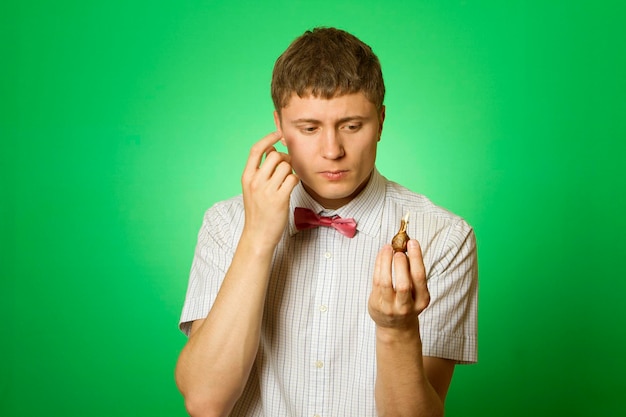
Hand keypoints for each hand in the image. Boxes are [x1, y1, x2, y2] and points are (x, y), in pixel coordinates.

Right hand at [241, 132, 298, 247]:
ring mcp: (267, 190)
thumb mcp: (252, 189)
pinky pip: (293, 179)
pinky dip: (295, 180)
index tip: (278, 133)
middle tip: (288, 167)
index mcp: (247, 177)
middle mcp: (255, 181)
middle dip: (285, 159)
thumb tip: (272, 151)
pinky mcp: (279, 198)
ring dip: (291, 171)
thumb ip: (259, 171)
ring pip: (286, 166)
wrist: (258, 235)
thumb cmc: (258, 212)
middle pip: (276, 156)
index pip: (256, 150)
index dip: (268, 138)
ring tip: (287, 180)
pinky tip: (291, 187)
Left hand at [368, 239, 429, 330]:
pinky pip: (376, 282)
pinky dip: (379, 265)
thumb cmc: (407, 302)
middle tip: (399, 250)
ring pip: (386, 282)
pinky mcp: (376, 304)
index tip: (412, 242)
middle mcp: (406, 306)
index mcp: (422, 300)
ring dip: (386, 262)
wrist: (395, 326)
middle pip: (404, 284)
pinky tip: (382, 255)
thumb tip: (407, 245)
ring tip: (388, 248)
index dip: (416, 258)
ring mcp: (390, 307)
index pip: (419, 277)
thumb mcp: (417, 291)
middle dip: (401, 263)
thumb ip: (413, 272)